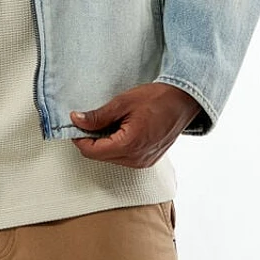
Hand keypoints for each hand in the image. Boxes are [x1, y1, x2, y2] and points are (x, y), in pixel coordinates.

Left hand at [70, 83, 201, 168]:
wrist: (183, 100)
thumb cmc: (156, 98)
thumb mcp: (122, 102)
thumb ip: (98, 116)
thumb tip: (77, 120)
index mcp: (129, 145)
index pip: (92, 152)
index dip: (80, 138)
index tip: (76, 123)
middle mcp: (137, 159)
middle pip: (100, 157)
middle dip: (91, 140)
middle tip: (91, 120)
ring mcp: (144, 161)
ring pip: (112, 158)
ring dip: (104, 143)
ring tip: (110, 122)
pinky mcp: (149, 159)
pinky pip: (124, 157)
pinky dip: (117, 145)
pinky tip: (121, 129)